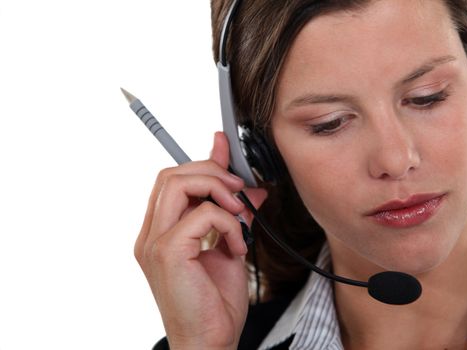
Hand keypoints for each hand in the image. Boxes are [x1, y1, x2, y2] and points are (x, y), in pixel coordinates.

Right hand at [134, 132, 267, 348]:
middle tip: (239, 191)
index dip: (200, 161)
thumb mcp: (228, 244)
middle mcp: (150, 235)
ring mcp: (154, 243)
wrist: (211, 343)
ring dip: (218, 189)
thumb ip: (229, 211)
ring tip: (240, 213)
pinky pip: (202, 214)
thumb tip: (242, 181)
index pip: (172, 181)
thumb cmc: (216, 302)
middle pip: (171, 175)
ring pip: (178, 184)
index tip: (224, 147)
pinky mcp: (167, 252)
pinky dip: (228, 223)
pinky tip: (237, 247)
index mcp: (160, 233)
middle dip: (212, 172)